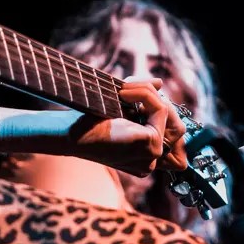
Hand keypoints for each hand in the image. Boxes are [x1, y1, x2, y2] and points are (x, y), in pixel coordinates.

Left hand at [70, 77, 188, 176]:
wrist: (68, 135)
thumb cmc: (86, 124)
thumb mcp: (119, 111)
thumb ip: (142, 101)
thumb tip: (159, 82)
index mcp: (142, 156)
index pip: (170, 129)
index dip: (158, 105)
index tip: (133, 91)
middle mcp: (150, 161)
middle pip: (175, 122)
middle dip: (156, 99)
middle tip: (130, 86)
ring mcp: (153, 156)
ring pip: (167, 112)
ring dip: (147, 92)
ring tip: (124, 89)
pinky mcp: (151, 144)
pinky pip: (159, 109)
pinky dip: (144, 94)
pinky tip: (123, 93)